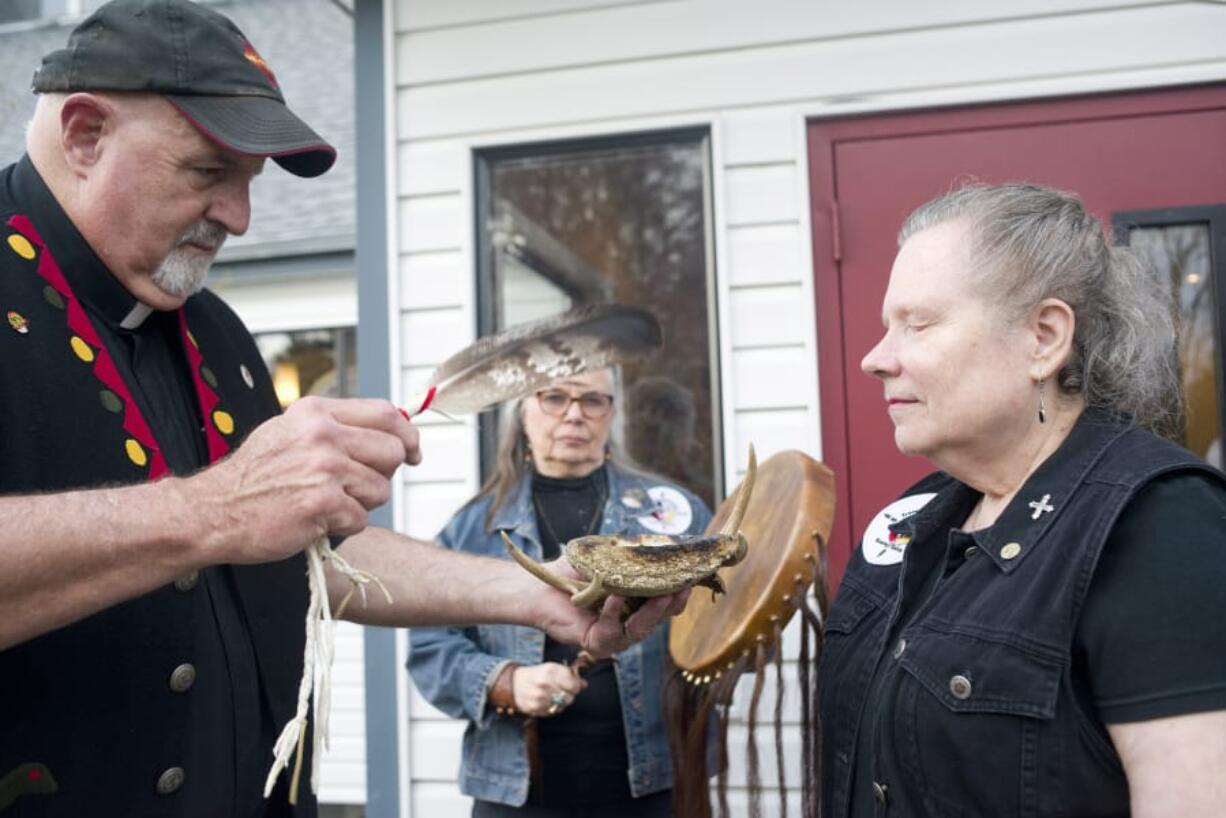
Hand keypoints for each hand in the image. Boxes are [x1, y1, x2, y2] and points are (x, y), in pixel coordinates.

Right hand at [182, 396, 420, 564]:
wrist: (214, 510)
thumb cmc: (255, 476)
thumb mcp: (290, 432)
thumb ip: (336, 427)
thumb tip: (391, 431)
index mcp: (316, 413)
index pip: (385, 414)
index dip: (407, 435)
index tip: (412, 451)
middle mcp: (322, 435)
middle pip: (392, 452)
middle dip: (383, 474)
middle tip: (356, 486)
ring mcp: (323, 469)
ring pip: (380, 489)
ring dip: (361, 503)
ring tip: (328, 503)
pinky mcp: (322, 504)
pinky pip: (361, 518)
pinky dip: (344, 525)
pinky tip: (317, 519)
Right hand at [510, 662, 585, 716]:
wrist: (515, 683)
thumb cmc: (537, 674)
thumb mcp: (552, 668)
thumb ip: (569, 675)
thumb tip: (584, 684)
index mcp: (551, 670)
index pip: (574, 685)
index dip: (576, 687)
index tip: (574, 685)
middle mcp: (545, 684)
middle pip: (570, 698)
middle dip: (569, 695)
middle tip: (563, 691)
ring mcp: (539, 697)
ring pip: (562, 706)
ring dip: (561, 703)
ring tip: (554, 696)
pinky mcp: (534, 708)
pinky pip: (552, 712)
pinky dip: (553, 708)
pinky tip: (547, 701)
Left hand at [530, 566, 691, 658]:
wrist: (542, 585)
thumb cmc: (576, 570)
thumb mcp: (610, 556)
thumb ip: (636, 553)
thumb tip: (666, 540)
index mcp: (640, 603)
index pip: (668, 601)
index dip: (681, 589)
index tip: (693, 574)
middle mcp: (632, 622)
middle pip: (662, 616)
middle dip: (674, 601)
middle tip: (684, 586)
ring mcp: (617, 636)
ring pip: (643, 628)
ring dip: (653, 611)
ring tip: (662, 594)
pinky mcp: (598, 644)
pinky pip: (613, 632)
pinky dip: (615, 612)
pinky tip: (615, 597)